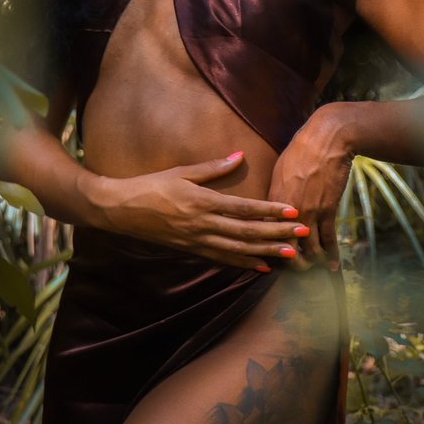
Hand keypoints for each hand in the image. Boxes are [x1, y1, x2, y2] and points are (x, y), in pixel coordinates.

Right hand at [88, 151, 307, 272]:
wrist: (120, 210)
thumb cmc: (151, 186)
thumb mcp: (181, 172)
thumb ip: (213, 168)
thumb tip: (240, 156)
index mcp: (202, 202)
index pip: (244, 208)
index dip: (270, 211)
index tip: (293, 212)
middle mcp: (202, 224)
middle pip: (247, 231)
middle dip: (278, 234)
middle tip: (303, 234)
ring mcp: (196, 240)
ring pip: (238, 249)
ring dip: (266, 252)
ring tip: (291, 255)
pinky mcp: (190, 250)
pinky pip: (221, 258)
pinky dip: (242, 263)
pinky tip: (260, 266)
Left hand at [267, 105, 355, 270]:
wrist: (327, 140)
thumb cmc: (300, 150)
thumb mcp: (279, 170)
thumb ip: (274, 192)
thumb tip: (270, 205)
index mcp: (271, 201)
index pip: (264, 234)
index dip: (267, 249)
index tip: (270, 258)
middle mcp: (287, 211)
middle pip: (285, 247)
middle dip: (290, 263)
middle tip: (294, 269)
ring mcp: (309, 212)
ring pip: (308, 248)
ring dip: (311, 262)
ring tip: (313, 270)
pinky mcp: (328, 210)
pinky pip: (328, 240)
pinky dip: (331, 255)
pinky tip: (332, 266)